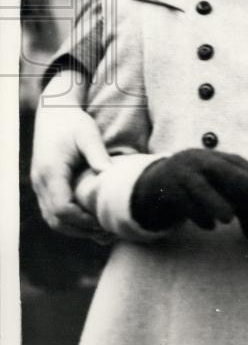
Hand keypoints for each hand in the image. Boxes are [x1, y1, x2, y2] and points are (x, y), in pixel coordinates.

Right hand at [32, 101, 111, 240]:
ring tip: (101, 231)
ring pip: (51, 219)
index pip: (62, 208)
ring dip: (74, 229)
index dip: (82, 220)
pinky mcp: (43, 185)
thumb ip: (98, 154)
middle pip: (55, 220)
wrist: (53, 112)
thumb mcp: (88, 133)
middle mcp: (41, 182)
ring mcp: (39, 185)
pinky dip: (68, 221)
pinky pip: (52, 211)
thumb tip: (110, 175)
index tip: (104, 221)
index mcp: (51, 171)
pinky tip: (89, 221)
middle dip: (80, 230)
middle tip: (107, 232)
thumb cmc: (73, 121)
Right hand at [130, 149, 247, 231]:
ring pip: (199, 187)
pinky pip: (183, 203)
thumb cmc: (193, 182)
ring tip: (228, 219)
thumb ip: (233, 177)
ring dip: (215, 203)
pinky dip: (198, 216)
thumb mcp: (211, 174)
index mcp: (210, 156)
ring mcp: (179, 174)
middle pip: (216, 168)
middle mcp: (195, 161)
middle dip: (234, 181)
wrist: (153, 184)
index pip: (234, 160)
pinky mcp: (167, 191)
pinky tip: (209, 226)